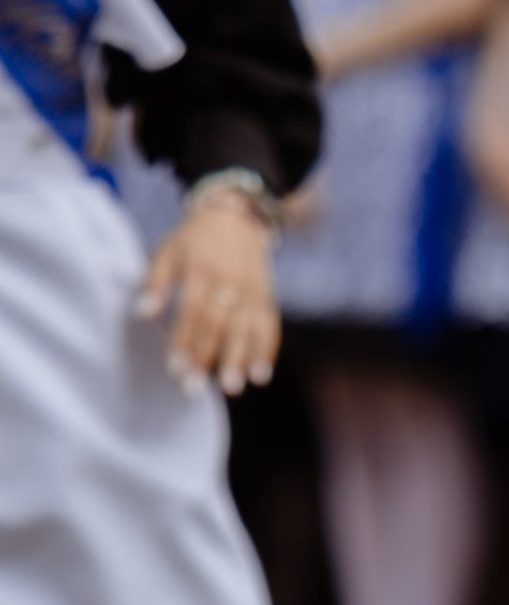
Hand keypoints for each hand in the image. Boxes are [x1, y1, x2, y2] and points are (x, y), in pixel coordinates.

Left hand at [136, 192, 277, 395]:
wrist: (237, 216)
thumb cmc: (194, 239)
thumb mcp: (168, 251)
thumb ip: (155, 282)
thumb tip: (142, 314)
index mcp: (202, 269)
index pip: (193, 310)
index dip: (184, 339)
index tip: (174, 367)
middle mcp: (231, 281)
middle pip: (219, 325)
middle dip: (206, 357)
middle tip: (191, 388)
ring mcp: (252, 291)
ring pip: (246, 329)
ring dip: (239, 360)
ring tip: (232, 388)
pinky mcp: (267, 298)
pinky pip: (270, 327)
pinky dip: (267, 352)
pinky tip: (260, 376)